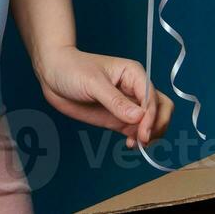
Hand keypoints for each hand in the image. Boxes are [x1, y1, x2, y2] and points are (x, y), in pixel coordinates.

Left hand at [34, 45, 172, 148]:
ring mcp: (127, 105)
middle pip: (162, 109)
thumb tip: (139, 117)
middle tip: (143, 140)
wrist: (52, 74)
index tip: (142, 133)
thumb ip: (115, 101)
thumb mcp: (92, 83)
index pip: (153, 98)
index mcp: (134, 74)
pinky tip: (129, 144)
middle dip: (157, 126)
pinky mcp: (118, 118)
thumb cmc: (71, 69)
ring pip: (153, 122)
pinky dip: (138, 139)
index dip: (152, 117)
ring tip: (135, 143)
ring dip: (150, 135)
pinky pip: (137, 131)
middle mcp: (135, 89)